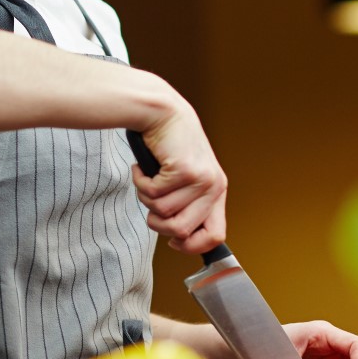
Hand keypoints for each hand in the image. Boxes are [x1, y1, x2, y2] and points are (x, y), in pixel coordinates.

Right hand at [131, 100, 227, 254]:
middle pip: (181, 230)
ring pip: (162, 212)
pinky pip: (152, 193)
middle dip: (157, 223)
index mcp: (217, 191)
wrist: (164, 112)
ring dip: (146, 197)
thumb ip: (187, 204)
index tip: (172, 242)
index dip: (191, 246)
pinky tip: (143, 168)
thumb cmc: (170, 146)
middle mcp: (214, 187)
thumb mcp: (185, 178)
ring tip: (147, 178)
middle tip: (150, 202)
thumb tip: (178, 238)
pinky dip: (140, 182)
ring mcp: (200, 179)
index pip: (215, 236)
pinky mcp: (183, 170)